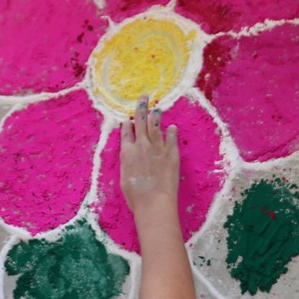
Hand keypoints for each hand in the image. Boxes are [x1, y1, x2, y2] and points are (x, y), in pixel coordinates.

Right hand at [117, 97, 179, 216]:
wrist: (154, 201)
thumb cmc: (136, 196)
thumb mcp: (124, 178)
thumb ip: (128, 163)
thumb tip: (130, 157)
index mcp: (127, 152)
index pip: (126, 132)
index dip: (127, 124)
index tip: (128, 119)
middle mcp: (141, 145)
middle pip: (140, 122)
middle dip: (141, 108)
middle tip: (143, 97)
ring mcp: (157, 147)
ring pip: (156, 126)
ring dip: (156, 115)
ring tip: (157, 107)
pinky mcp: (171, 152)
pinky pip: (171, 138)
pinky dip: (172, 131)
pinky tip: (173, 127)